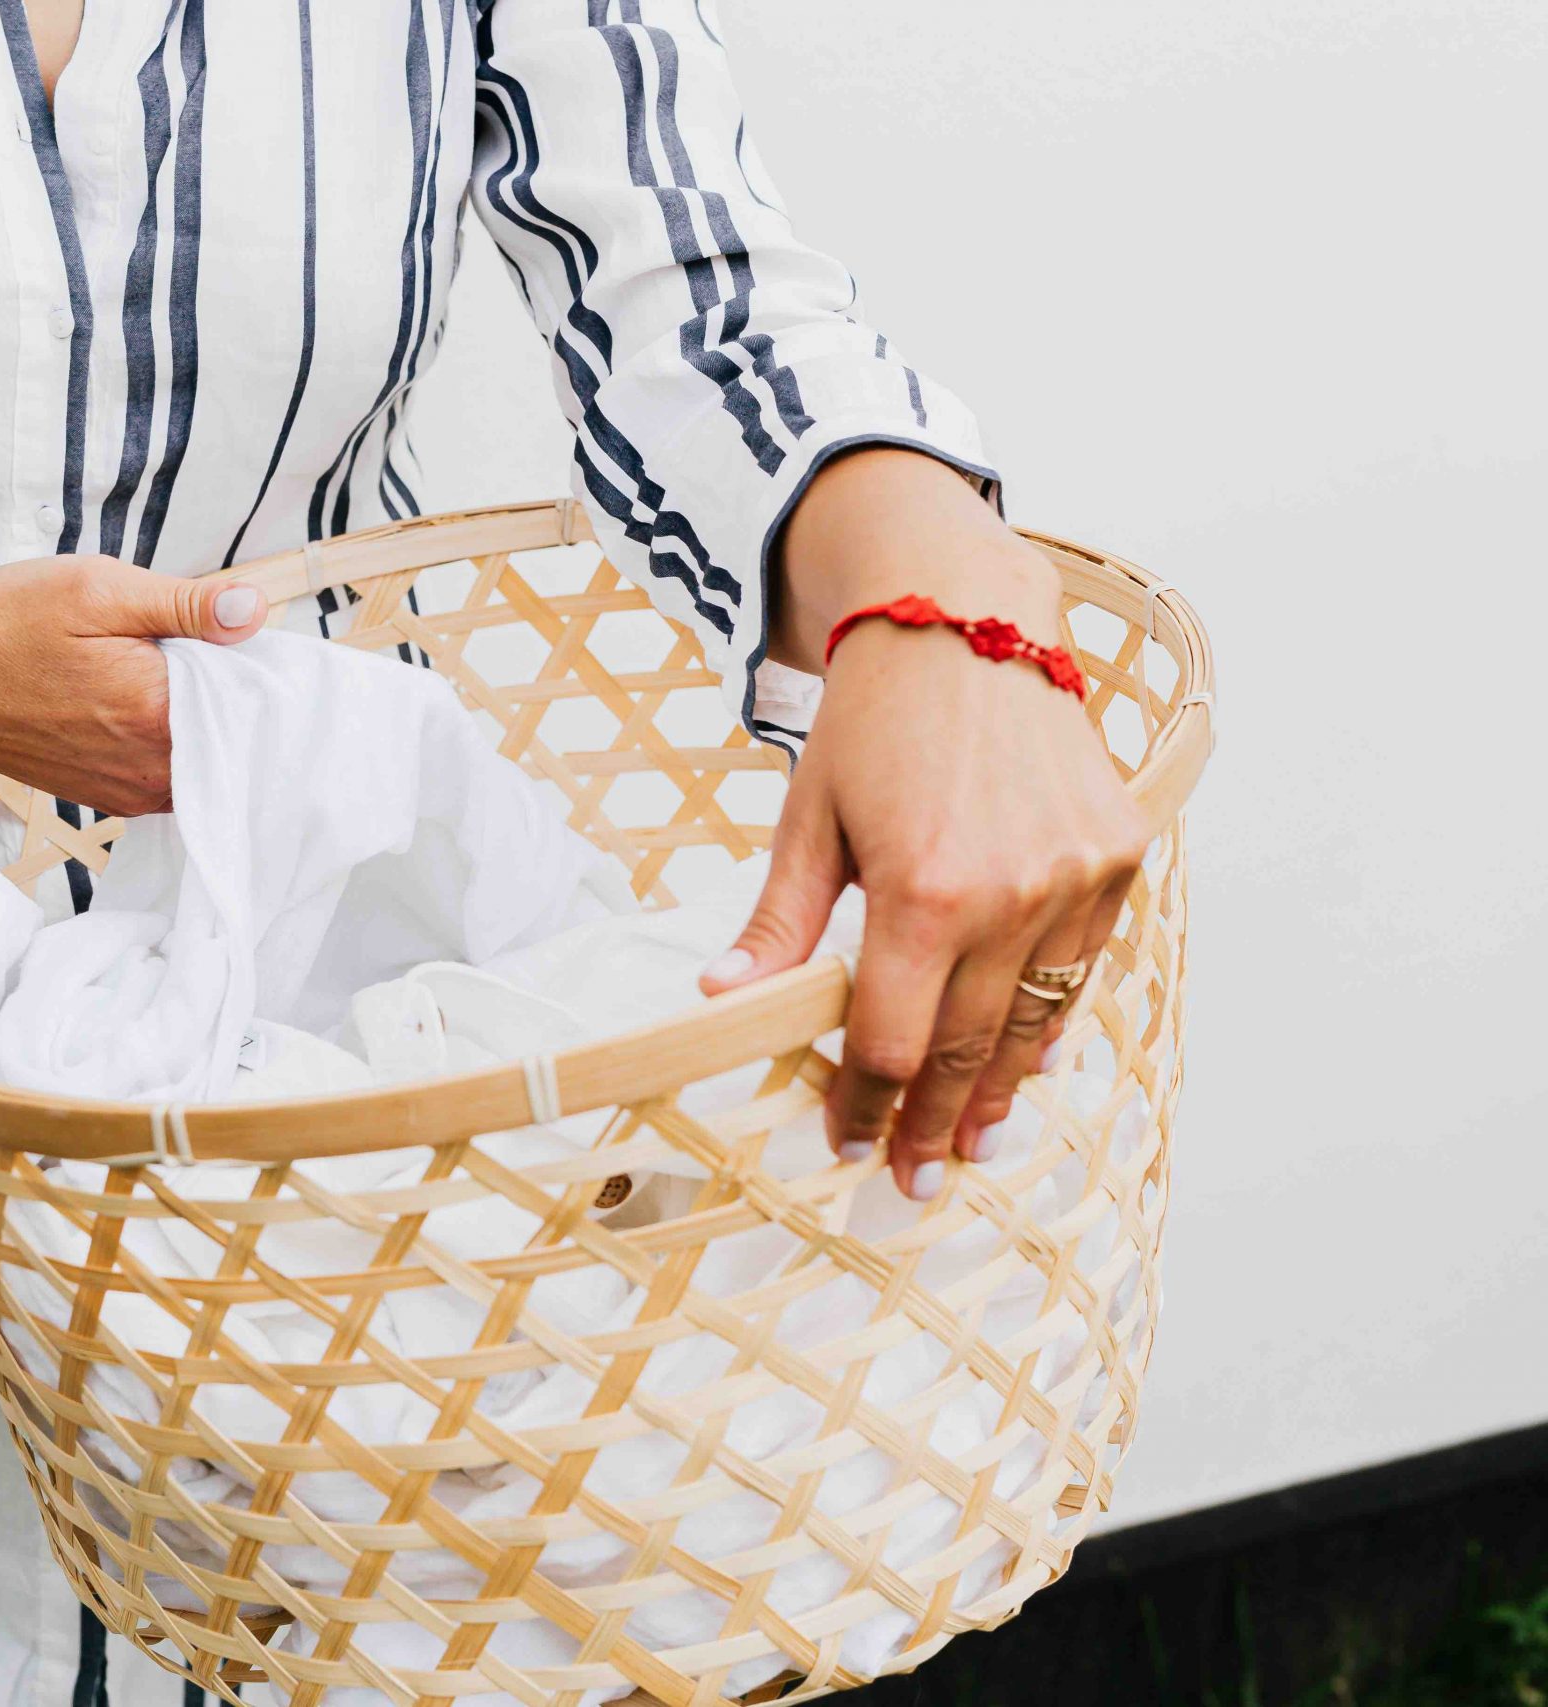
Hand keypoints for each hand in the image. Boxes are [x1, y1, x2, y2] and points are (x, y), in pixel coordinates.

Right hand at [0, 554, 266, 816]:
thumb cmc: (1, 627)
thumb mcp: (95, 589)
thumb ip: (185, 604)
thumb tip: (254, 610)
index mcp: (158, 710)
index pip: (252, 692)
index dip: (248, 654)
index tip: (224, 628)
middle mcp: (152, 768)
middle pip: (235, 730)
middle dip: (227, 687)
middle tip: (186, 641)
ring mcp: (132, 792)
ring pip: (205, 754)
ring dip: (199, 716)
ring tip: (155, 670)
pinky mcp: (111, 798)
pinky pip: (171, 772)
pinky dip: (171, 739)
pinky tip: (136, 701)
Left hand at [698, 451, 1150, 1199]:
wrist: (968, 621)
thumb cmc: (875, 720)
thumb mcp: (809, 819)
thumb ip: (778, 922)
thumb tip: (724, 1002)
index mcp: (922, 893)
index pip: (890, 1040)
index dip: (866, 1102)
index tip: (849, 1141)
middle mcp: (1012, 895)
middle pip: (965, 1048)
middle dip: (935, 1122)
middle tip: (918, 1180)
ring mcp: (1076, 877)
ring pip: (1034, 1019)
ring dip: (1000, 1090)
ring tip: (973, 1143)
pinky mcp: (1118, 854)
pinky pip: (1083, 965)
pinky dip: (1054, 1018)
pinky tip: (1028, 1061)